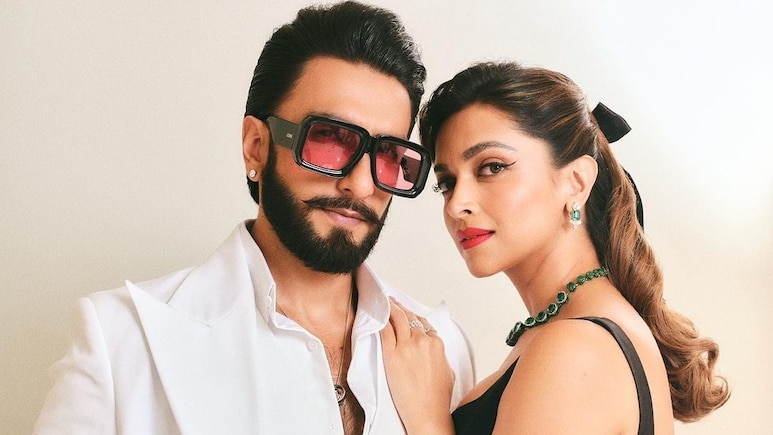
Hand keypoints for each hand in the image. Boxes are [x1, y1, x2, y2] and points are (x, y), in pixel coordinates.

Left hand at [380, 298, 454, 434]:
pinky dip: (381, 321)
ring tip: (384, 303)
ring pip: (397, 319)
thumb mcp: (447, 370)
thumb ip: (438, 355)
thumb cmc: (437, 398)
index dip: (413, 316)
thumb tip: (431, 351)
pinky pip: (385, 331)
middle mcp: (423, 341)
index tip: (407, 312)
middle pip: (410, 317)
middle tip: (392, 301)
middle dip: (400, 307)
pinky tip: (377, 316)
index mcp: (437, 344)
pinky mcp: (392, 355)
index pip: (424, 323)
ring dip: (390, 309)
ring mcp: (407, 347)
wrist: (427, 413)